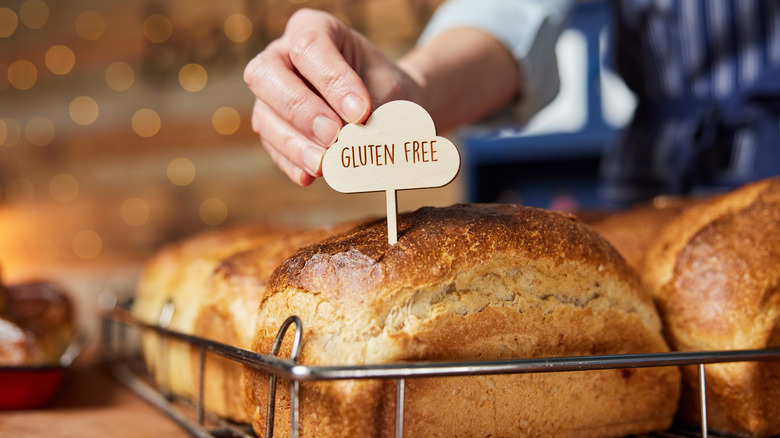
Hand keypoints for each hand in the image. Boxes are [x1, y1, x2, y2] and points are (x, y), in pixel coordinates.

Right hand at [244, 8, 422, 185]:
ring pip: (264, 115)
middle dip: (301, 109)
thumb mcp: (389, 91)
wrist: (389, 108)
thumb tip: (356, 141)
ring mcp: (271, 94)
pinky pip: (272, 147)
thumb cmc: (386, 90)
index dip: (332, 81)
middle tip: (334, 135)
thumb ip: (373, 110)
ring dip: (294, 144)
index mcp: (313, 29)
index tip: (360, 112)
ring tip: (323, 164)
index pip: (310, 47)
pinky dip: (291, 163)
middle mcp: (282, 56)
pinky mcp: (273, 128)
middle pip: (267, 74)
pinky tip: (309, 176)